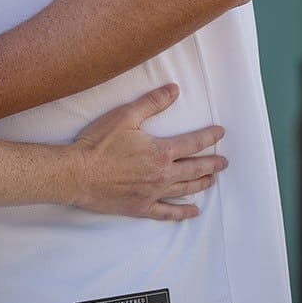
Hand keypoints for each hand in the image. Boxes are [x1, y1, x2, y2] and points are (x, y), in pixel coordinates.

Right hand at [69, 83, 225, 220]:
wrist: (77, 173)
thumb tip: (175, 90)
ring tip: (212, 181)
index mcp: (160, 152)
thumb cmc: (98, 143)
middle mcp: (162, 175)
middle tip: (224, 162)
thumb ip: (152, 103)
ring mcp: (153, 193)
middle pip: (193, 169)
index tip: (220, 133)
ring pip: (184, 190)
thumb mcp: (125, 116)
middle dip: (211, 164)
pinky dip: (182, 212)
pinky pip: (167, 212)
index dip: (208, 137)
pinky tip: (192, 212)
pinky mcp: (141, 207)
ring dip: (201, 184)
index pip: (192, 143)